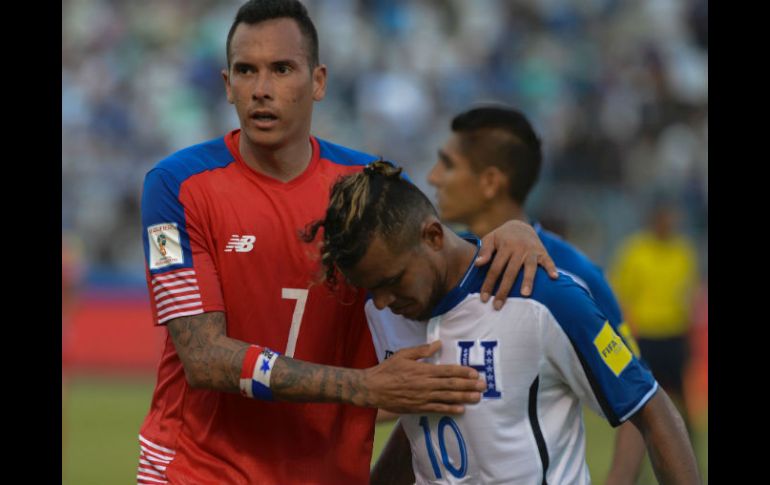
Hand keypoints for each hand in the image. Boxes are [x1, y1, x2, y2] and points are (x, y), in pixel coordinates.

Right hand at [361, 341, 484, 413]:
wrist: (373, 388)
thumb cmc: (387, 369)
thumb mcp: (403, 354)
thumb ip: (421, 350)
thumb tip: (438, 343)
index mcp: (423, 370)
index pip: (447, 371)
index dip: (463, 372)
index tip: (475, 372)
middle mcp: (426, 384)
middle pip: (451, 385)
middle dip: (469, 385)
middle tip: (483, 386)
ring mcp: (423, 397)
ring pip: (447, 397)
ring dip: (464, 397)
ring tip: (477, 397)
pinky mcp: (419, 407)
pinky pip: (437, 408)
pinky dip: (450, 409)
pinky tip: (461, 409)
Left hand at [476, 220, 557, 308]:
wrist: (520, 225)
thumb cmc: (502, 237)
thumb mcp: (490, 239)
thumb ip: (484, 251)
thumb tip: (477, 264)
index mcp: (505, 247)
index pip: (495, 268)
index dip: (489, 284)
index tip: (484, 299)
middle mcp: (519, 249)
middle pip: (511, 272)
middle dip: (504, 290)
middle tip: (498, 306)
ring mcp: (532, 251)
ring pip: (530, 267)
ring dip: (528, 280)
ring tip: (526, 294)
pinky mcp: (543, 252)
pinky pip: (548, 261)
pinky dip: (551, 268)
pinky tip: (554, 278)